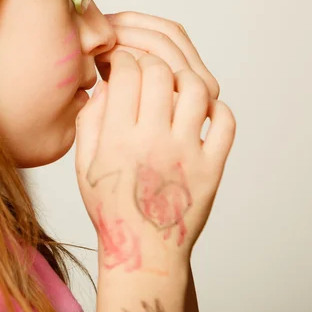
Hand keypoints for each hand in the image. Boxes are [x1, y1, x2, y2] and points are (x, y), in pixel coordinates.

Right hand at [75, 22, 235, 273]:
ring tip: (174, 86)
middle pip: (160, 73)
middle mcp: (154, 142)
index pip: (127, 74)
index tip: (122, 62)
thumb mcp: (85, 165)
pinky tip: (200, 109)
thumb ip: (90, 120)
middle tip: (146, 68)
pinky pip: (226, 122)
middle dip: (149, 60)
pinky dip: (217, 107)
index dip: (122, 58)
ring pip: (195, 90)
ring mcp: (187, 155)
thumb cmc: (112, 207)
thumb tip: (108, 82)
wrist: (144, 253)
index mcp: (118, 140)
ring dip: (183, 78)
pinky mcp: (212, 168)